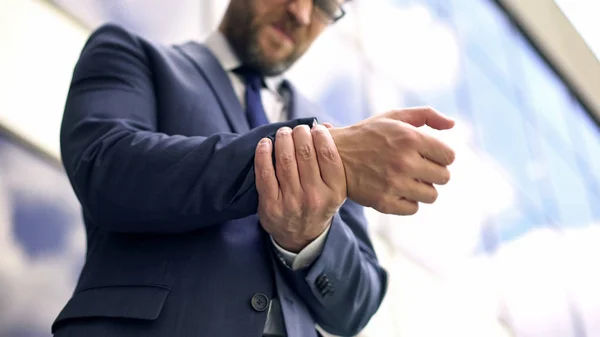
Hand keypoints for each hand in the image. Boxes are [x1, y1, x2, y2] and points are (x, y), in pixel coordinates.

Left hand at [254, 124, 346, 252]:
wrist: (301, 237)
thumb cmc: (319, 204)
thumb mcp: (335, 189)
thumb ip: (332, 160)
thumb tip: (325, 126)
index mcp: (335, 192)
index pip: (328, 155)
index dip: (320, 135)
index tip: (315, 128)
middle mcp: (314, 198)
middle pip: (305, 153)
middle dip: (300, 134)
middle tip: (297, 130)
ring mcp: (291, 202)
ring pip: (284, 160)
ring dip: (282, 139)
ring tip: (283, 133)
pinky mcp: (270, 205)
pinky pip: (265, 173)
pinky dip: (263, 153)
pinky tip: (265, 143)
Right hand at [329, 107, 455, 214]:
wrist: (333, 156)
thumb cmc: (368, 135)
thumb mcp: (394, 117)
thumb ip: (427, 115)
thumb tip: (453, 125)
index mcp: (410, 138)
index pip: (449, 157)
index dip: (441, 155)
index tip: (428, 155)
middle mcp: (404, 162)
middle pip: (444, 178)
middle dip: (434, 172)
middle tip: (418, 168)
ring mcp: (394, 184)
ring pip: (431, 195)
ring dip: (422, 188)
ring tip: (407, 179)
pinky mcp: (384, 202)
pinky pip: (413, 208)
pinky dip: (407, 201)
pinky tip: (396, 190)